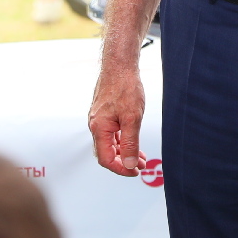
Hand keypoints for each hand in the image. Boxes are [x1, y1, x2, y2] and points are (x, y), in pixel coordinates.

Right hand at [89, 62, 146, 176]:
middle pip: (106, 153)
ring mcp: (99, 119)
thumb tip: (130, 164)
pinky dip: (122, 141)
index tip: (136, 171)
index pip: (106, 159)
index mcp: (99, 128)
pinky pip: (111, 134)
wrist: (120, 65)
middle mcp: (96, 125)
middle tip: (141, 167)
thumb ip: (130, 143)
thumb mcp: (132, 118)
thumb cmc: (125, 86)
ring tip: (141, 158)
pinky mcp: (104, 114)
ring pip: (109, 144)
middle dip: (123, 162)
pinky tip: (133, 142)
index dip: (121, 169)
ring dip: (124, 153)